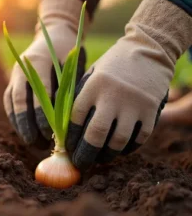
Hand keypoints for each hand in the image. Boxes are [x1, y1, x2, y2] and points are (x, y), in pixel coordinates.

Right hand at [3, 0, 88, 146]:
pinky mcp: (12, 83)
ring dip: (20, 125)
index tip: (51, 133)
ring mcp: (14, 75)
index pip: (38, 92)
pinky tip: (26, 134)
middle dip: (27, 125)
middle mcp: (21, 68)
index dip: (42, 115)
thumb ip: (68, 87)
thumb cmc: (70, 50)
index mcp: (37, 60)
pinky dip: (16, 120)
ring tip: (33, 143)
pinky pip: (9, 104)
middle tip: (38, 143)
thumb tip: (68, 120)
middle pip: (19, 101)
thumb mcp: (73, 64)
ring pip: (11, 104)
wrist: (55, 33)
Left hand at [66, 0, 191, 169]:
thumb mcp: (91, 75)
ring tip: (99, 159)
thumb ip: (80, 99)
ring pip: (118, 141)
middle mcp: (112, 96)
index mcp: (92, 86)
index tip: (67, 149)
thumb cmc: (111, 68)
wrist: (147, 50)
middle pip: (95, 135)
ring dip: (106, 155)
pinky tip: (119, 150)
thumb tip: (64, 131)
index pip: (76, 120)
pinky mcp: (151, 110)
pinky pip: (139, 139)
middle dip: (85, 155)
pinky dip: (128, 149)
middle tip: (80, 164)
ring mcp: (134, 104)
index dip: (70, 139)